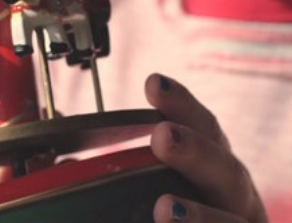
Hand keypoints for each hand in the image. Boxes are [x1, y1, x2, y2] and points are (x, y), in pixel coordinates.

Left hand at [145, 74, 267, 222]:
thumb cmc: (185, 209)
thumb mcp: (167, 188)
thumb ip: (143, 176)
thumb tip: (52, 164)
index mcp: (217, 171)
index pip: (205, 131)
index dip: (183, 106)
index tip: (154, 83)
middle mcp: (238, 198)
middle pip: (227, 173)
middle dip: (196, 152)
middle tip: (163, 136)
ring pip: (233, 222)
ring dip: (201, 216)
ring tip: (165, 209)